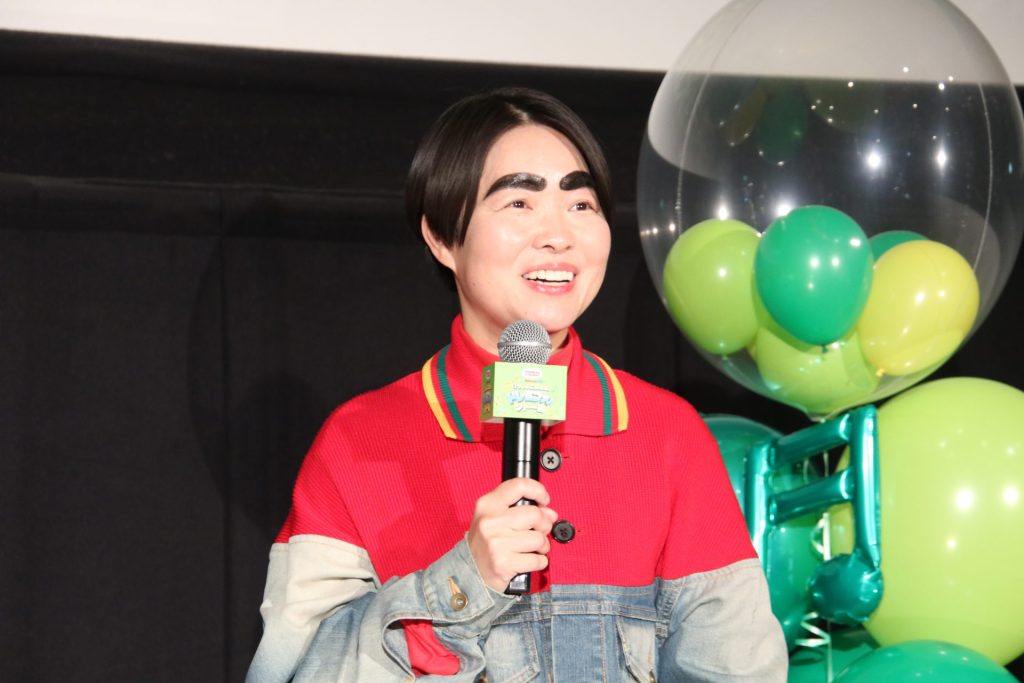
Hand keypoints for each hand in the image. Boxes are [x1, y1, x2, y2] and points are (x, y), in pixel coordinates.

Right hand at [467, 478, 557, 592]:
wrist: (470, 570)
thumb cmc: (486, 542)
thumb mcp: (494, 517)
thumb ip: (521, 509)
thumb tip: (550, 513)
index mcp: (488, 505)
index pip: (519, 486)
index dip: (538, 491)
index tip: (544, 500)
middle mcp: (490, 521)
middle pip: (536, 514)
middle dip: (544, 525)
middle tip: (539, 531)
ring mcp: (496, 543)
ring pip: (539, 539)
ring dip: (543, 546)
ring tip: (533, 548)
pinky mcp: (504, 563)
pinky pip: (538, 560)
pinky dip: (540, 562)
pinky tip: (529, 560)